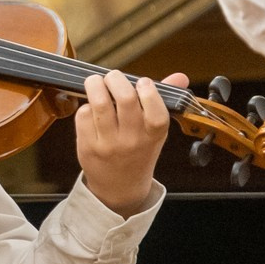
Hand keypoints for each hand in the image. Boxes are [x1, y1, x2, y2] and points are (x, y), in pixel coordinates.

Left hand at [72, 70, 180, 215]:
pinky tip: (91, 110)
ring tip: (96, 83)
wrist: (120, 187)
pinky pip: (83, 115)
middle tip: (112, 78)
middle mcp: (132, 140)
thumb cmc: (139, 151)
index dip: (148, 89)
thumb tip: (181, 76)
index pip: (156, 110)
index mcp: (154, 134)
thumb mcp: (156, 131)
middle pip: (125, 99)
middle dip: (116, 78)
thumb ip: (164, 100)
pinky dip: (86, 106)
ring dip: (95, 84)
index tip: (142, 82)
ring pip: (99, 103)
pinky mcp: (88, 146)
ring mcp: (109, 144)